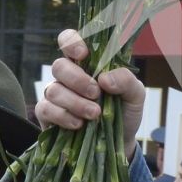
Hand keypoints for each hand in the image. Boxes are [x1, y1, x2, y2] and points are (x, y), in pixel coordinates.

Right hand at [35, 28, 145, 158]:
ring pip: (53, 89)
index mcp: (88, 62)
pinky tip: (79, 124)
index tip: (83, 54)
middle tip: (96, 94)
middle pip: (59, 66)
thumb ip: (127, 80)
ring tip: (94, 114)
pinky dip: (63, 116)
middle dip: (78, 80)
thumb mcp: (135, 95)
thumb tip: (105, 78)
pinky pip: (46, 109)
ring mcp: (56, 94)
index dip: (71, 42)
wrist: (119, 142)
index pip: (69, 39)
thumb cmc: (125, 111)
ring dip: (75, 102)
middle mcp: (68, 75)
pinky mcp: (48, 114)